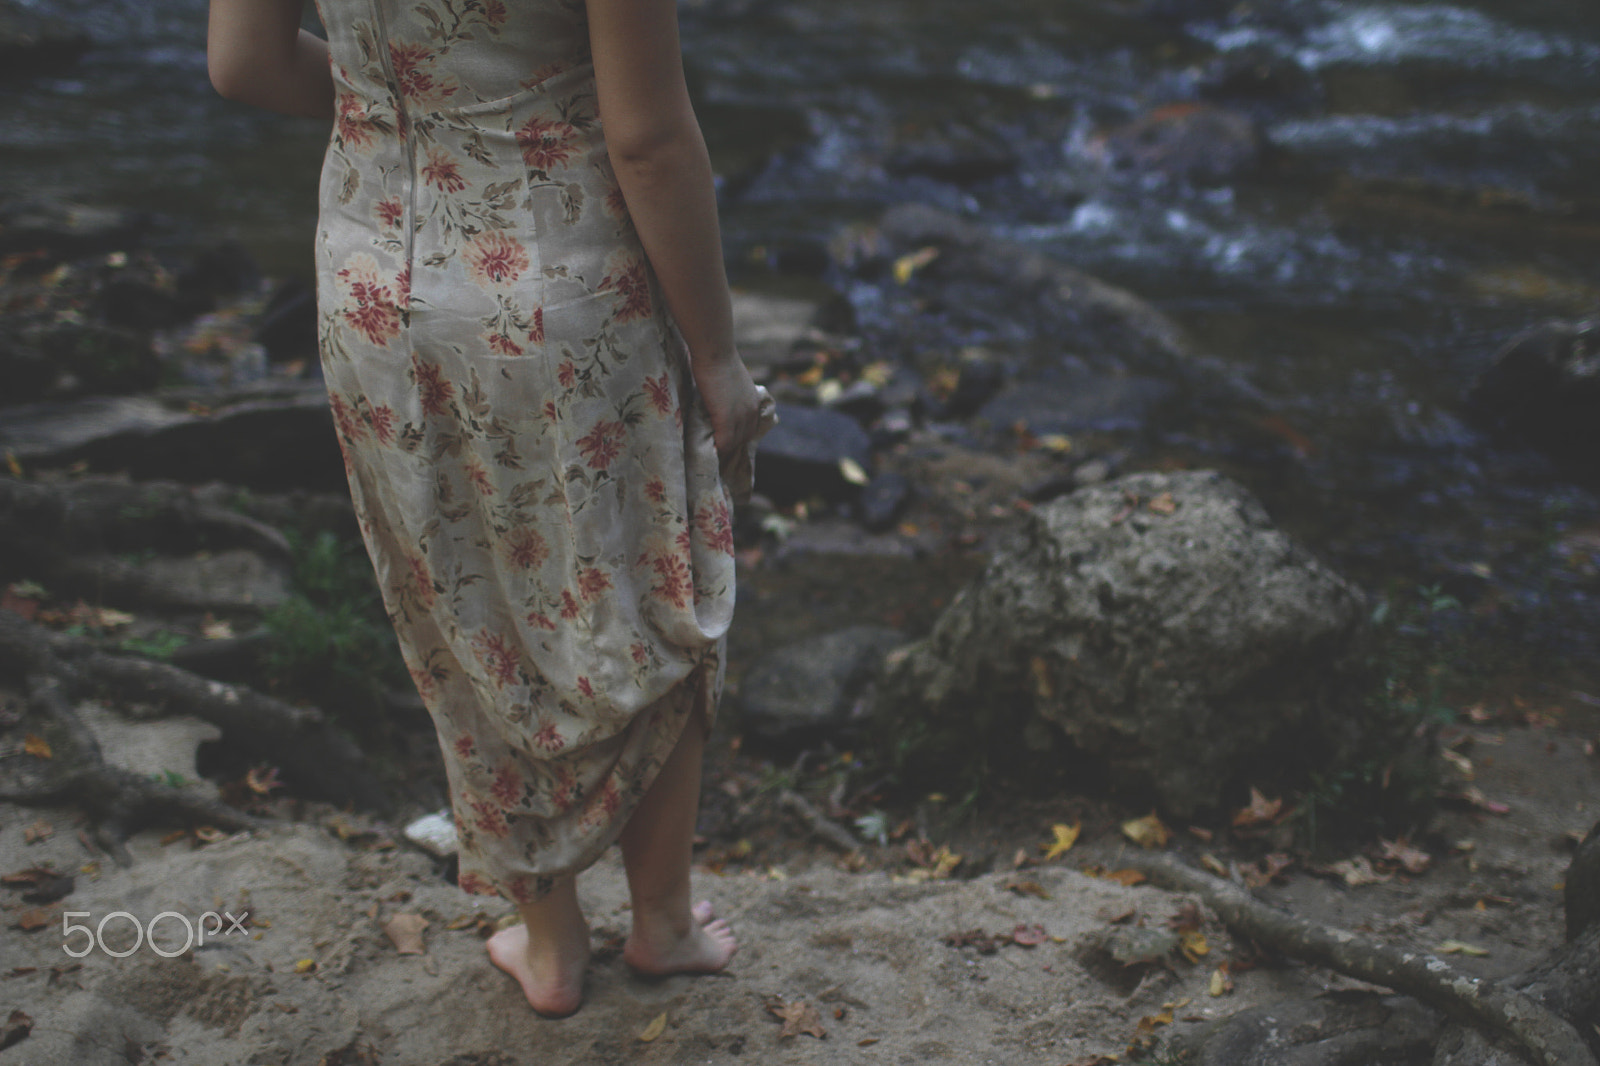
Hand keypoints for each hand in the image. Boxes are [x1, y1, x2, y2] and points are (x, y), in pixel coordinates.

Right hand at [691, 351, 760, 466]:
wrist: (715, 351)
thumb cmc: (717, 359)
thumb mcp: (730, 380)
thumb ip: (728, 393)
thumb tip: (716, 398)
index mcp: (754, 402)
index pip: (748, 429)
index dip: (736, 438)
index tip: (724, 445)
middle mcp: (752, 412)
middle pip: (743, 440)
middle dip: (730, 448)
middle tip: (716, 457)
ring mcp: (741, 417)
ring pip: (734, 444)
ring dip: (723, 452)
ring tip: (710, 459)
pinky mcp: (727, 419)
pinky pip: (724, 443)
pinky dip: (717, 450)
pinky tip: (708, 454)